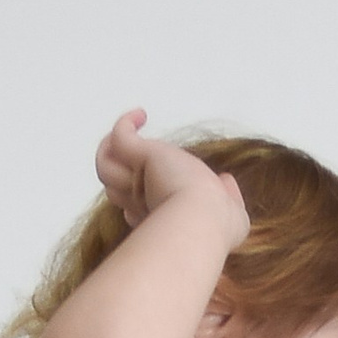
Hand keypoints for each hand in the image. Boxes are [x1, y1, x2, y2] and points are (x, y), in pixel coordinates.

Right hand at [95, 109, 247, 244]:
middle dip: (121, 177)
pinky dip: (125, 123)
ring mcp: (136, 180)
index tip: (150, 205)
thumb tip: (227, 182)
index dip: (135, 205)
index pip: (132, 207)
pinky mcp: (139, 157)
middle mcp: (141, 202)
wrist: (204, 217)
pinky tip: (141, 115)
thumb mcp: (233, 214)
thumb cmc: (216, 221)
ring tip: (132, 138)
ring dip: (113, 151)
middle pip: (113, 186)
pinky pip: (119, 137)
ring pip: (105, 165)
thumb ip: (229, 197)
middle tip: (145, 167)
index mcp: (159, 216)